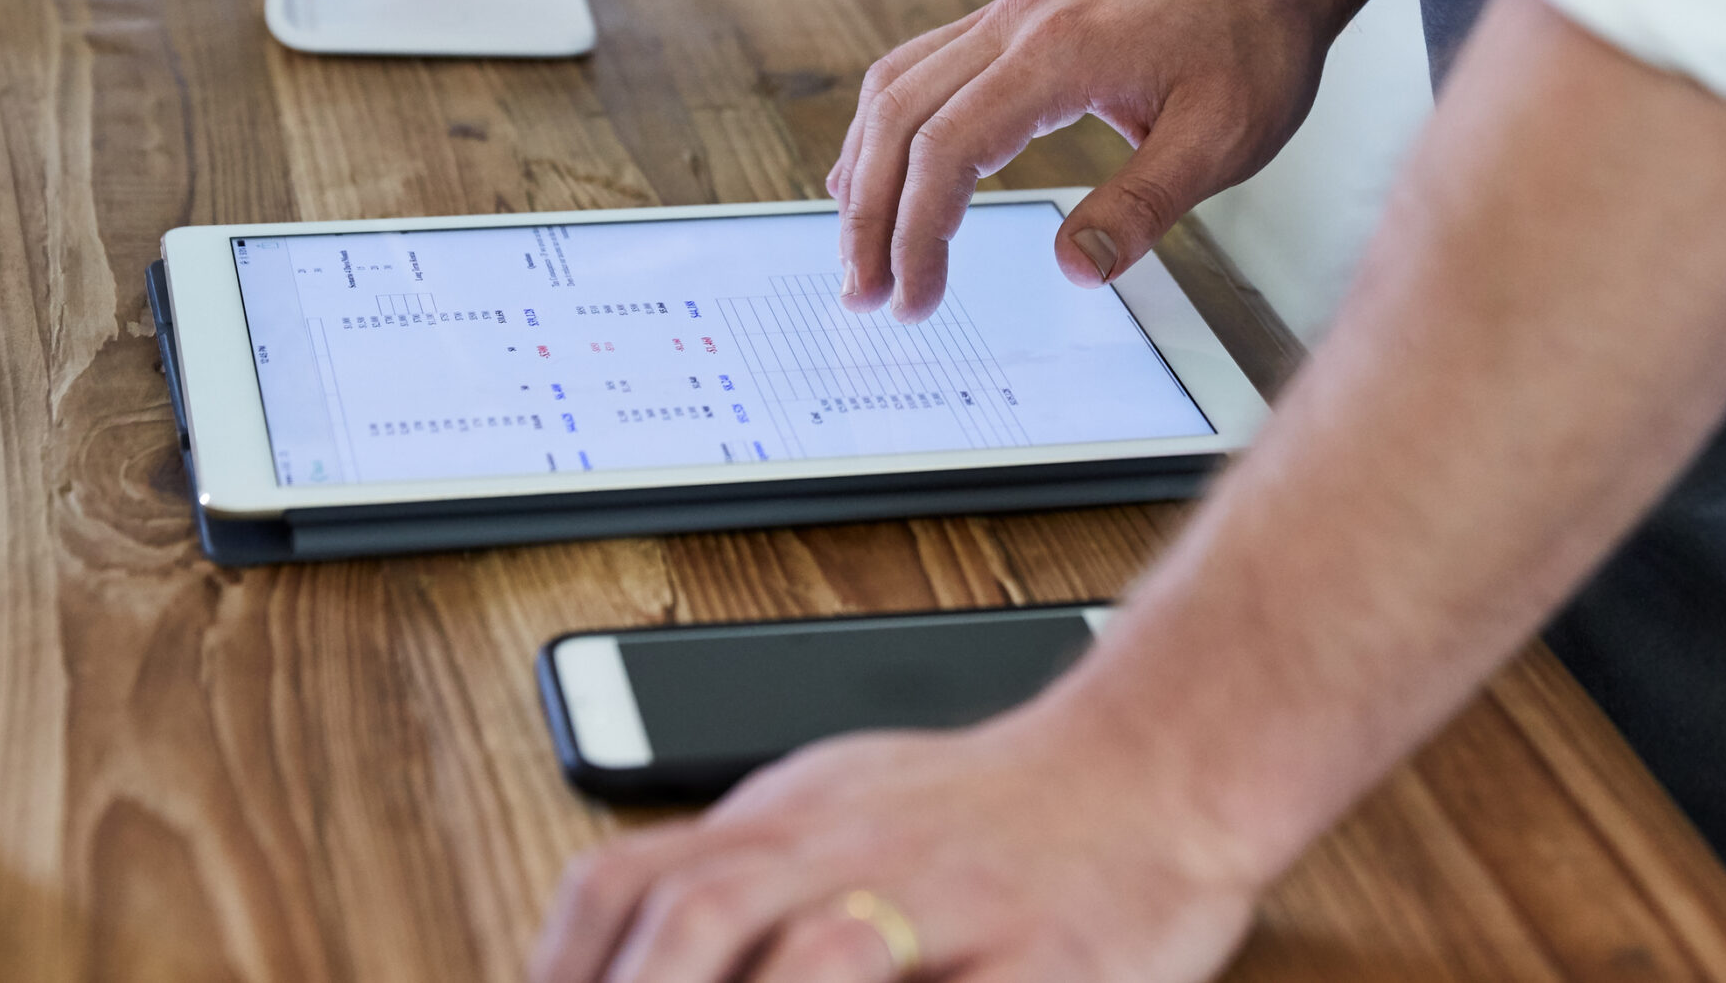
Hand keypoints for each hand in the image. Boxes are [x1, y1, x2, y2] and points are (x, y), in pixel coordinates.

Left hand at [527, 710, 1261, 982]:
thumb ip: (739, 871)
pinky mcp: (1052, 962)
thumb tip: (623, 947)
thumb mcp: (842, 805)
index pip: (634, 883)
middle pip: (703, 918)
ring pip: (824, 960)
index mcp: (794, 820)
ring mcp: (955, 906)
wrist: (1161, 764)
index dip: (564, 969)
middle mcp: (857, 853)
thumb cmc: (993, 809)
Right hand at [827, 0, 1390, 320]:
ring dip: (866, 171)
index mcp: (1060, 54)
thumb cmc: (1256, 42)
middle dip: (870, 215)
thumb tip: (1074, 269)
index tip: (915, 300)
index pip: (949, 150)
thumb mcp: (1223, 140)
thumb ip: (1144, 205)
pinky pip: (919, 67)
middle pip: (898, 119)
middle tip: (863, 295)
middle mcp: (1015, 25)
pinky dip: (886, 127)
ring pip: (895, 87)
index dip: (918, 234)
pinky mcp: (1014, 20)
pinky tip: (880, 171)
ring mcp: (1008, 16)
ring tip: (861, 250)